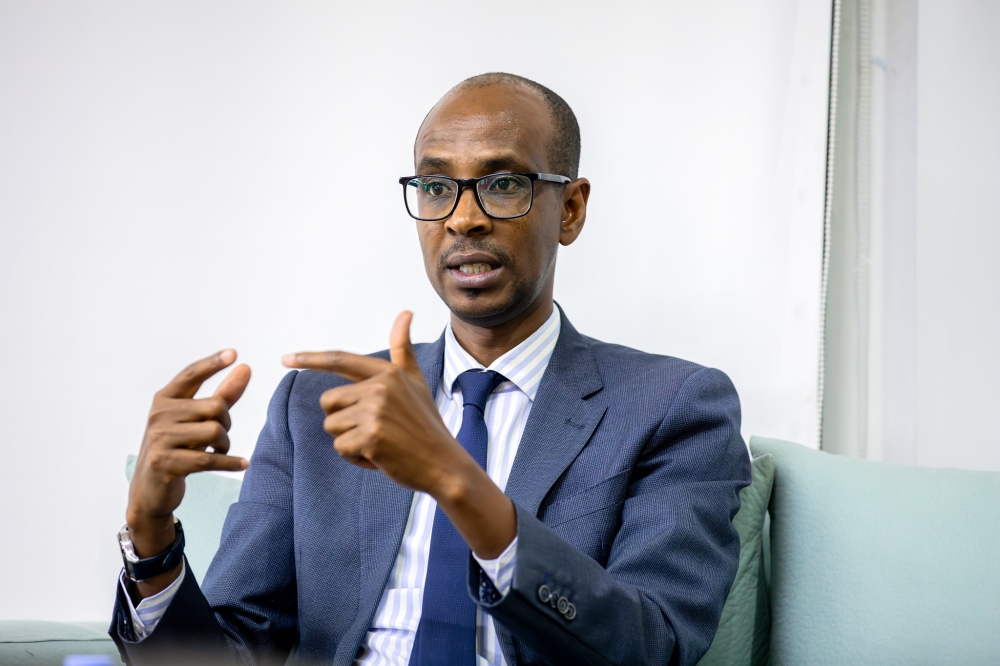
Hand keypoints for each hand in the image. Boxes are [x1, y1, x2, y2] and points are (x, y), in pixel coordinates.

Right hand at [126, 350, 249, 593]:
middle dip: (227, 422)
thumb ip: (222, 394)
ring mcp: (160, 438)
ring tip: (220, 450)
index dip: (213, 363)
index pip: (191, 374)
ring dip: (226, 444)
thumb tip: (245, 368)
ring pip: (215, 431)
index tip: (234, 354)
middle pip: (215, 406)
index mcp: (164, 399)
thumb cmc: (177, 447)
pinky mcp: (166, 462)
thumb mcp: (196, 420)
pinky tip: (243, 464)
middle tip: (221, 436)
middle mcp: (159, 414)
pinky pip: (209, 459)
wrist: (150, 489)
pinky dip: (230, 462)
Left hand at [283, 311, 515, 557]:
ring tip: (381, 443)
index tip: (286, 359)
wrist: (444, 463)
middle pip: (329, 402)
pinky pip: (341, 448)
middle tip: (376, 430)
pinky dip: (356, 458)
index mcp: (387, 373)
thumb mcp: (416, 382)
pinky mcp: (371, 437)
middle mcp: (380, 387)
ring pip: (332, 426)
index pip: (340, 360)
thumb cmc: (426, 424)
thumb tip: (405, 312)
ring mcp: (375, 412)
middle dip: (344, 420)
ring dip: (350, 441)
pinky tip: (381, 457)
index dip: (310, 359)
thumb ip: (402, 350)